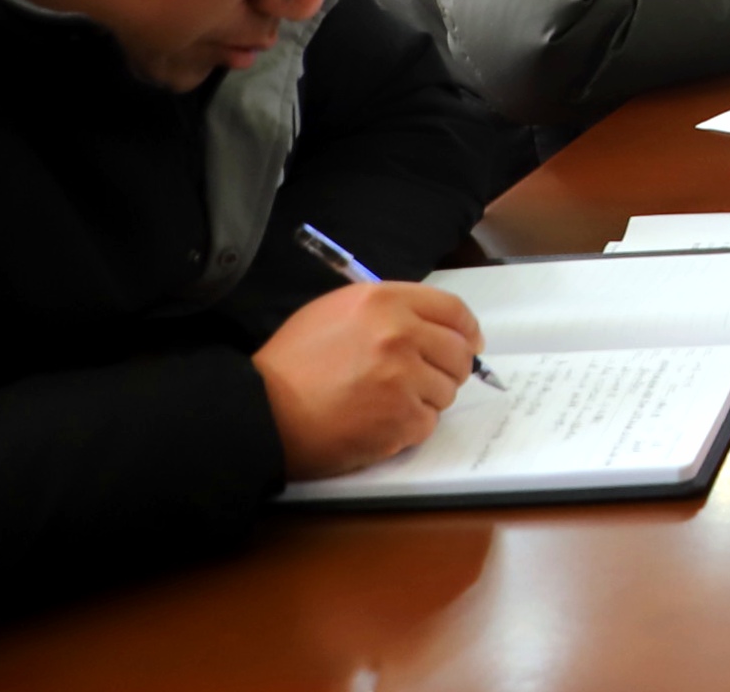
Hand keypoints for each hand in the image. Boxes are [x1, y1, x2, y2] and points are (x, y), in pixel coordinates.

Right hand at [254, 281, 479, 479]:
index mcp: (385, 301)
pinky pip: (427, 423)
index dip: (466, 330)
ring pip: (446, 390)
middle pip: (458, 352)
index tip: (469, 343)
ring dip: (425, 399)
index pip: (453, 310)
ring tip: (385, 403)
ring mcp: (403, 378)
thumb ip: (388, 312)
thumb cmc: (292, 362)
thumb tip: (433, 327)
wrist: (260, 410)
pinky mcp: (400, 418)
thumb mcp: (336, 313)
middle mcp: (400, 334)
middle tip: (426, 380)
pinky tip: (377, 423)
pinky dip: (408, 428)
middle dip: (449, 369)